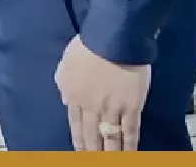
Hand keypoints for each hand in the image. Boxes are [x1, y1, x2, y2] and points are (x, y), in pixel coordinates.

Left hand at [55, 36, 149, 150]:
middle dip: (92, 151)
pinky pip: (130, 131)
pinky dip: (130, 146)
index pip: (76, 125)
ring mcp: (112, 109)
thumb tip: (66, 102)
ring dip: (110, 153)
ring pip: (110, 138)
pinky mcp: (132, 108)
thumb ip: (63, 85)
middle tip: (93, 160)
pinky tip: (129, 154)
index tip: (80, 151)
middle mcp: (91, 107)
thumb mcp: (65, 65)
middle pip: (92, 136)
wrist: (111, 40)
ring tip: (110, 162)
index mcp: (74, 96)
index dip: (79, 140)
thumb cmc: (87, 47)